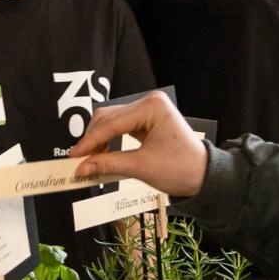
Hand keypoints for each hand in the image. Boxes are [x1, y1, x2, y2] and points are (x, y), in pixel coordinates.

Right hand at [68, 90, 206, 197]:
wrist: (205, 176)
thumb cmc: (181, 169)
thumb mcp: (142, 167)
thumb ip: (109, 164)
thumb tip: (81, 167)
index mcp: (152, 107)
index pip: (112, 123)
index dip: (90, 141)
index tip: (73, 156)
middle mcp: (149, 102)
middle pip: (108, 117)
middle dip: (92, 139)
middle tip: (78, 161)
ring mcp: (148, 110)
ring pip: (111, 121)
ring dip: (98, 140)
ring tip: (88, 160)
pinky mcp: (146, 120)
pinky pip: (120, 127)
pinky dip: (109, 140)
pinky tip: (100, 155)